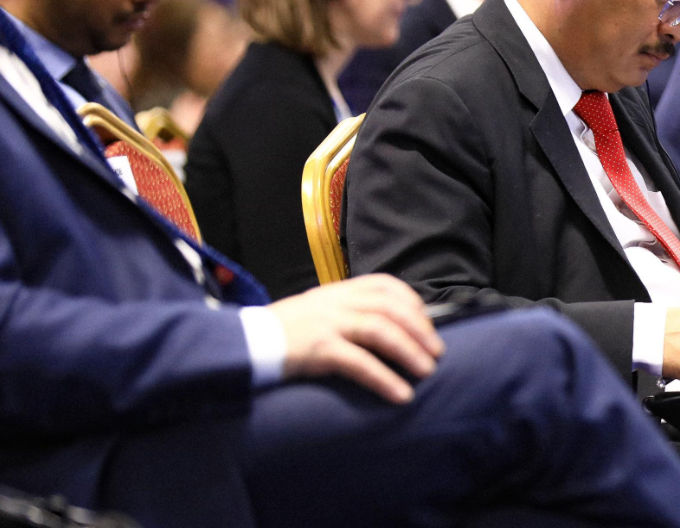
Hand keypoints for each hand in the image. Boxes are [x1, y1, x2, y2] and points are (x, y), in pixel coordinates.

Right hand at [268, 274, 444, 403]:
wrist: (242, 344)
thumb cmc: (283, 332)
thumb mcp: (317, 311)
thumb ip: (347, 311)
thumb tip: (387, 327)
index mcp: (338, 290)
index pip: (385, 285)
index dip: (412, 303)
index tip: (427, 322)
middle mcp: (335, 302)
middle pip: (390, 308)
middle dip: (420, 330)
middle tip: (437, 353)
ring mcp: (326, 323)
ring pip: (380, 330)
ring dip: (409, 352)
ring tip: (427, 371)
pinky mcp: (317, 349)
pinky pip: (359, 363)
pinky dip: (384, 379)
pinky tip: (400, 395)